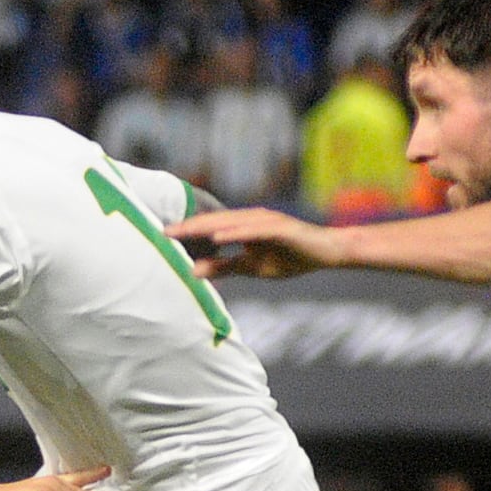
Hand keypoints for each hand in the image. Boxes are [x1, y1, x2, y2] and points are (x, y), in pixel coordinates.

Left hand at [170, 207, 340, 280]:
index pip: (209, 228)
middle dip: (188, 226)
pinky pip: (253, 231)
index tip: (163, 237)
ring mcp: (266, 221)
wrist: (327, 253)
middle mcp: (251, 219)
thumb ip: (225, 267)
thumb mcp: (252, 267)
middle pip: (214, 221)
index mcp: (243, 227)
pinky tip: (217, 237)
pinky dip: (235, 233)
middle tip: (163, 232)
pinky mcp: (280, 228)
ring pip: (230, 222)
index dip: (187, 232)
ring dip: (205, 226)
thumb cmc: (291, 258)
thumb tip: (195, 272)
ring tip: (182, 231)